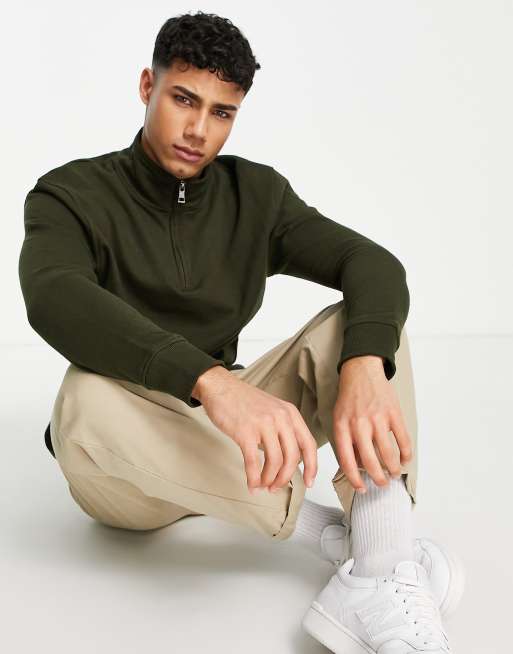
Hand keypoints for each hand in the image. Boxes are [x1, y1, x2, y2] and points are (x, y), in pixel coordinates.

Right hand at [193, 366, 317, 492]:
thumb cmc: (243, 400)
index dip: (311, 466)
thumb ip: (283, 429)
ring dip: (269, 479)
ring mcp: (263, 424)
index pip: (308, 444)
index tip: (309, 482)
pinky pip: (253, 462)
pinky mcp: (245, 432)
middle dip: (285, 478)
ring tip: (263, 486)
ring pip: (275, 462)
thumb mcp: (272, 409)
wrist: (220, 387)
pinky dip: (253, 478)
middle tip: (276, 487)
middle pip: (292, 457)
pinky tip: (251, 484)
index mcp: (290, 413)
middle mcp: (280, 417)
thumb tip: (287, 459)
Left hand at [333, 355, 412, 492]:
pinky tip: (404, 460)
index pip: (347, 460)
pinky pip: (403, 440)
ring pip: (388, 454)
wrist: (361, 371)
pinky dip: (406, 454)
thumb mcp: (339, 418)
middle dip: (377, 478)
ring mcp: (378, 419)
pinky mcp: (393, 413)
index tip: (361, 488)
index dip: (354, 478)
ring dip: (392, 469)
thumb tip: (356, 465)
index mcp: (342, 427)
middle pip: (370, 461)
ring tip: (393, 474)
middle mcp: (359, 424)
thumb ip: (346, 440)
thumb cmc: (349, 398)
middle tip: (381, 484)